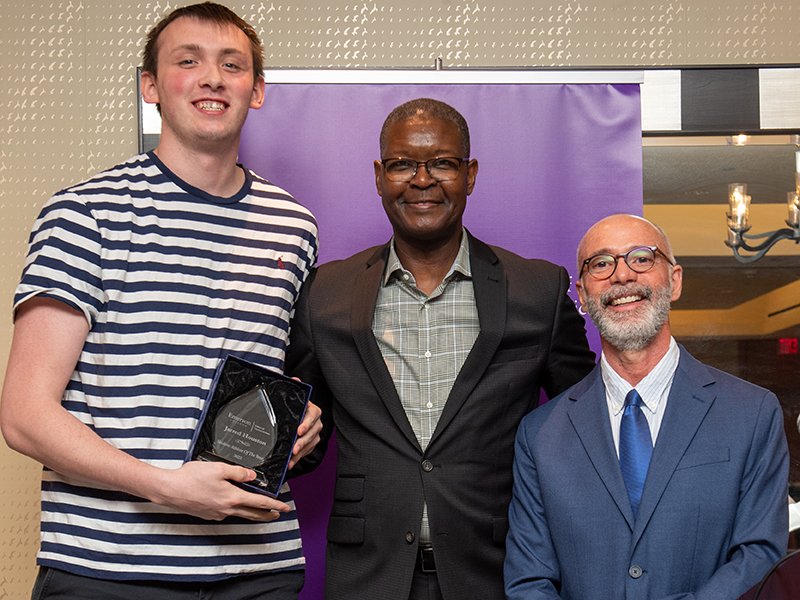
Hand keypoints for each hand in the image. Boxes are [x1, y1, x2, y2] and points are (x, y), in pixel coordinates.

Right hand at [150, 460, 290, 521]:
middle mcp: (227, 509)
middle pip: (252, 513)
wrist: (170, 490)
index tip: (284, 507)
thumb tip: (253, 476)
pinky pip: (227, 513)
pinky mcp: (208, 514)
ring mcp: (217, 513)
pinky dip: (237, 511)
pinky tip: (235, 506)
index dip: (274, 505)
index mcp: (232, 497)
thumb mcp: (218, 468)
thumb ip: (238, 472)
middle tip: (278, 514)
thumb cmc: (192, 477)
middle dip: (267, 514)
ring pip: (240, 514)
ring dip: (253, 514)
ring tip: (261, 512)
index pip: (259, 503)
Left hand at [288, 401, 321, 468]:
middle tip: (294, 449)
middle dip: (302, 442)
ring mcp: (315, 433)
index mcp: (313, 410)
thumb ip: (287, 408)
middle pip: (311, 433)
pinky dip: (298, 457)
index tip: (299, 432)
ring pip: (310, 444)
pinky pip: (306, 451)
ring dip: (300, 453)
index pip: (312, 416)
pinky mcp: (312, 443)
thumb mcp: (291, 406)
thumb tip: (277, 410)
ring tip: (291, 459)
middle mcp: (316, 422)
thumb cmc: (292, 409)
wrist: (295, 415)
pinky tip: (291, 461)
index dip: (306, 425)